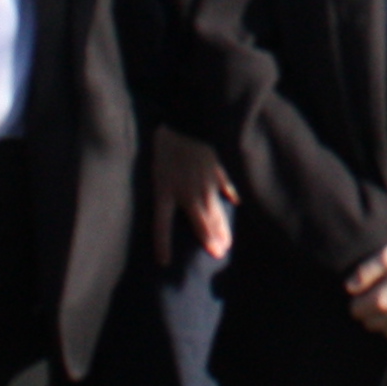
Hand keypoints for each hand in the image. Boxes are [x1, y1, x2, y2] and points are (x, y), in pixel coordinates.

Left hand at [150, 130, 235, 263]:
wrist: (186, 122)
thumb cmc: (163, 142)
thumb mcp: (150, 165)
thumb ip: (156, 182)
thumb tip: (155, 193)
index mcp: (166, 192)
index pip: (162, 225)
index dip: (162, 245)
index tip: (164, 263)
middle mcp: (188, 193)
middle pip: (200, 223)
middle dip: (208, 241)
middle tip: (218, 255)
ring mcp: (205, 182)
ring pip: (215, 211)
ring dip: (221, 228)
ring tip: (227, 242)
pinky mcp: (215, 169)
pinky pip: (225, 185)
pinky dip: (230, 194)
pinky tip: (236, 202)